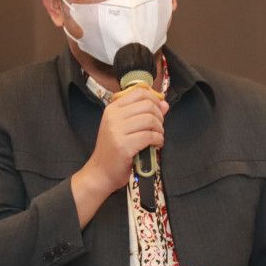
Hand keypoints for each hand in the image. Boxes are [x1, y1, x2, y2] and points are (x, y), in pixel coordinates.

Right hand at [71, 87, 167, 225]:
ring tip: (157, 137)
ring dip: (160, 129)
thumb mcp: (124, 127)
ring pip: (150, 120)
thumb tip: (164, 104)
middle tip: (158, 128)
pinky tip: (156, 145)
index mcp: (112, 109)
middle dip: (159, 116)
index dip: (154, 99)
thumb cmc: (114, 150)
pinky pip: (149, 136)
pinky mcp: (124, 146)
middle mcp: (113, 117)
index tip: (159, 110)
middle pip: (147, 106)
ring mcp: (117, 131)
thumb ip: (143, 113)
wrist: (100, 172)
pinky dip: (158, 140)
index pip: (139, 92)